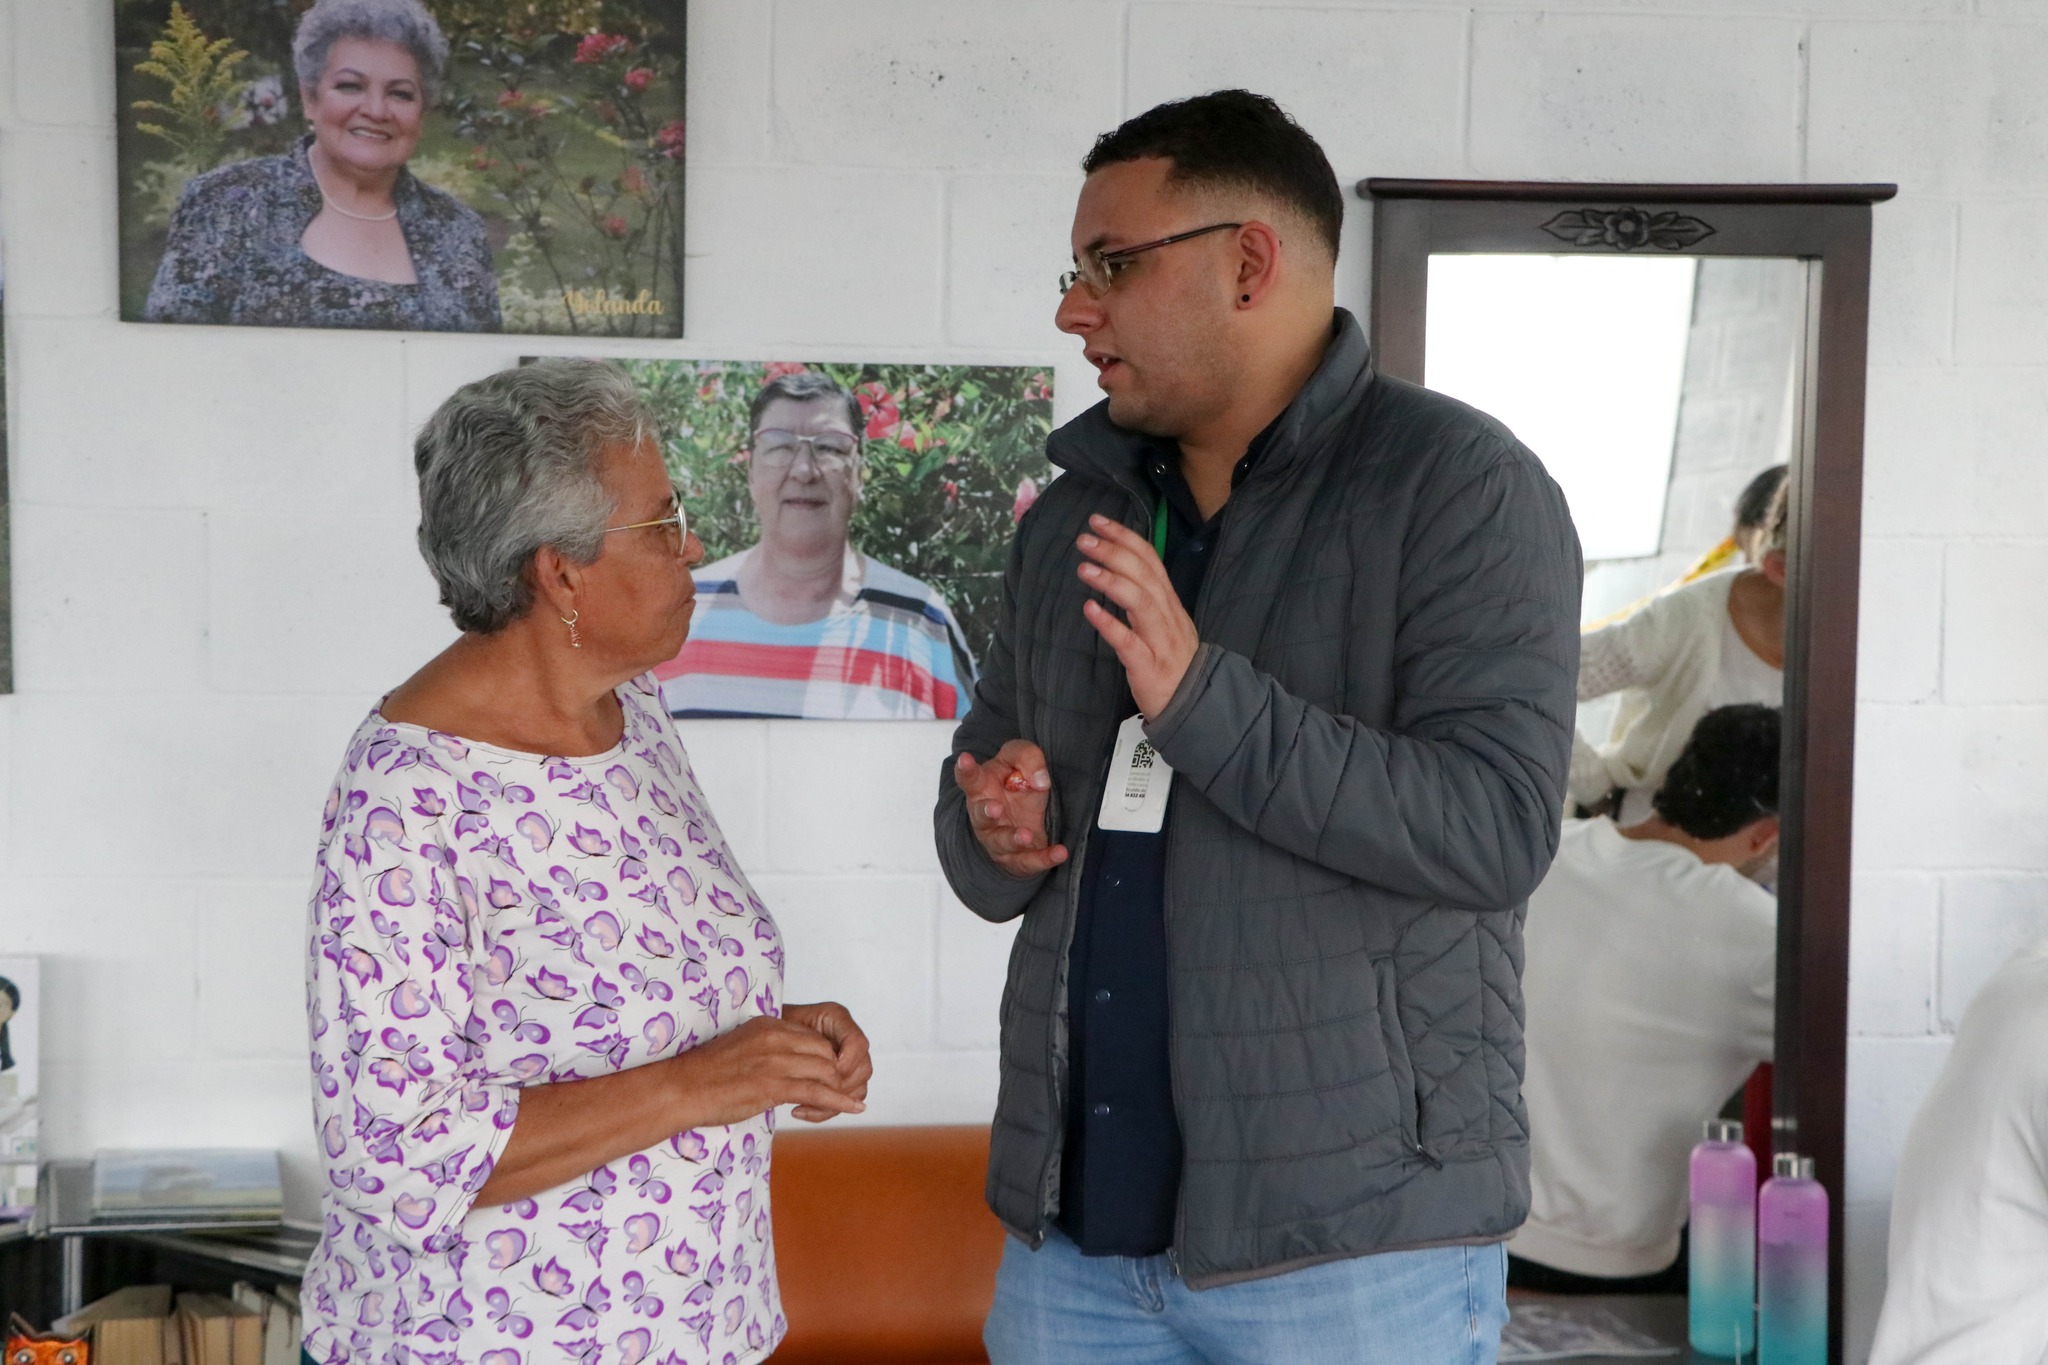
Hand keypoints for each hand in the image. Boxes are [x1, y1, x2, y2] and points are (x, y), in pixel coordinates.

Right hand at [667, 1014, 865, 1126]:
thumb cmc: (707, 1074)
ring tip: (840, 1105)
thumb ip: (769, 1050)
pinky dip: (840, 1101)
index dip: (826, 1060)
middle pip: (826, 1053)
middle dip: (836, 1075)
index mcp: (768, 1025)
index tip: (828, 1077)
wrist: (680, 1089)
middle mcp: (775, 1037)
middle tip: (836, 1094)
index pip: (814, 1038)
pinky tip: (854, 1108)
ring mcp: (774, 1061)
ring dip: (838, 1090)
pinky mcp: (772, 1085)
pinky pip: (818, 1092)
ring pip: (826, 1071)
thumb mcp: (743, 1048)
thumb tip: (792, 1063)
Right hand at [955, 739, 1067, 876]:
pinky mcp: (1016, 858)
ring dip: (1012, 839)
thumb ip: (1027, 758)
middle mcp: (984, 815)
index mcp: (981, 787)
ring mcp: (997, 838)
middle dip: (986, 812)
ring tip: (1026, 835)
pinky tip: (1060, 852)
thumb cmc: (1016, 784)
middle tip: (995, 808)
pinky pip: (1029, 861)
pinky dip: (1045, 858)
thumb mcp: (1022, 760)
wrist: (1024, 818)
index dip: (965, 769)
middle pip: (980, 816)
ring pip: (1001, 841)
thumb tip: (1040, 780)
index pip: (969, 778)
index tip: (965, 758)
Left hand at [1077, 514, 1199, 718]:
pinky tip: (1089, 609)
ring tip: (1084, 568)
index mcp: (1169, 604)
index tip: (1098, 522)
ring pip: (1140, 602)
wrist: (1195, 707)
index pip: (1150, 560)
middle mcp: (1168, 616)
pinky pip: (1129, 642)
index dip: (1125, 537)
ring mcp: (1160, 641)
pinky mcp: (1149, 667)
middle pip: (1144, 575)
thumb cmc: (1173, 665)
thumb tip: (1122, 571)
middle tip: (1084, 539)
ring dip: (1112, 581)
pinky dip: (1109, 624)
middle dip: (1115, 552)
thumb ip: (1147, 600)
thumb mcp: (1166, 625)